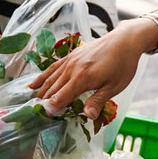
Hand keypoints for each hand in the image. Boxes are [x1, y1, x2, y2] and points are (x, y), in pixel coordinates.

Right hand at [30, 17, 157, 120]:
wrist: (125, 40)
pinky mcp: (71, 55)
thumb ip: (98, 101)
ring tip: (33, 103)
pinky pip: (53, 67)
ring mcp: (70, 61)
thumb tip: (87, 116)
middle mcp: (72, 69)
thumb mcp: (114, 87)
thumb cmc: (123, 65)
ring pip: (51, 78)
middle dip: (44, 102)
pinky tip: (34, 83)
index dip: (52, 108)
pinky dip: (42, 76)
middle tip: (36, 115)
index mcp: (82, 78)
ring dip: (41, 91)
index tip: (45, 118)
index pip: (61, 97)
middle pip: (53, 89)